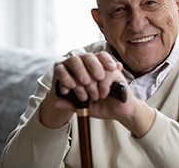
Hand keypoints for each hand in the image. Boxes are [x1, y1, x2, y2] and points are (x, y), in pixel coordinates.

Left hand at [40, 51, 154, 137]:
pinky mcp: (117, 73)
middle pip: (81, 66)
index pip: (72, 69)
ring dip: (92, 86)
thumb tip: (56, 102)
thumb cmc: (104, 106)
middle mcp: (95, 69)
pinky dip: (103, 86)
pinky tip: (103, 94)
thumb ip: (72, 104)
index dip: (67, 79)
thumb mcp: (85, 107)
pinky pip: (106, 75)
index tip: (67, 91)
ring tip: (95, 96)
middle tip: (85, 97)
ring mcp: (106, 69)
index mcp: (86, 74)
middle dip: (80, 84)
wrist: (122, 112)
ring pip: (93, 70)